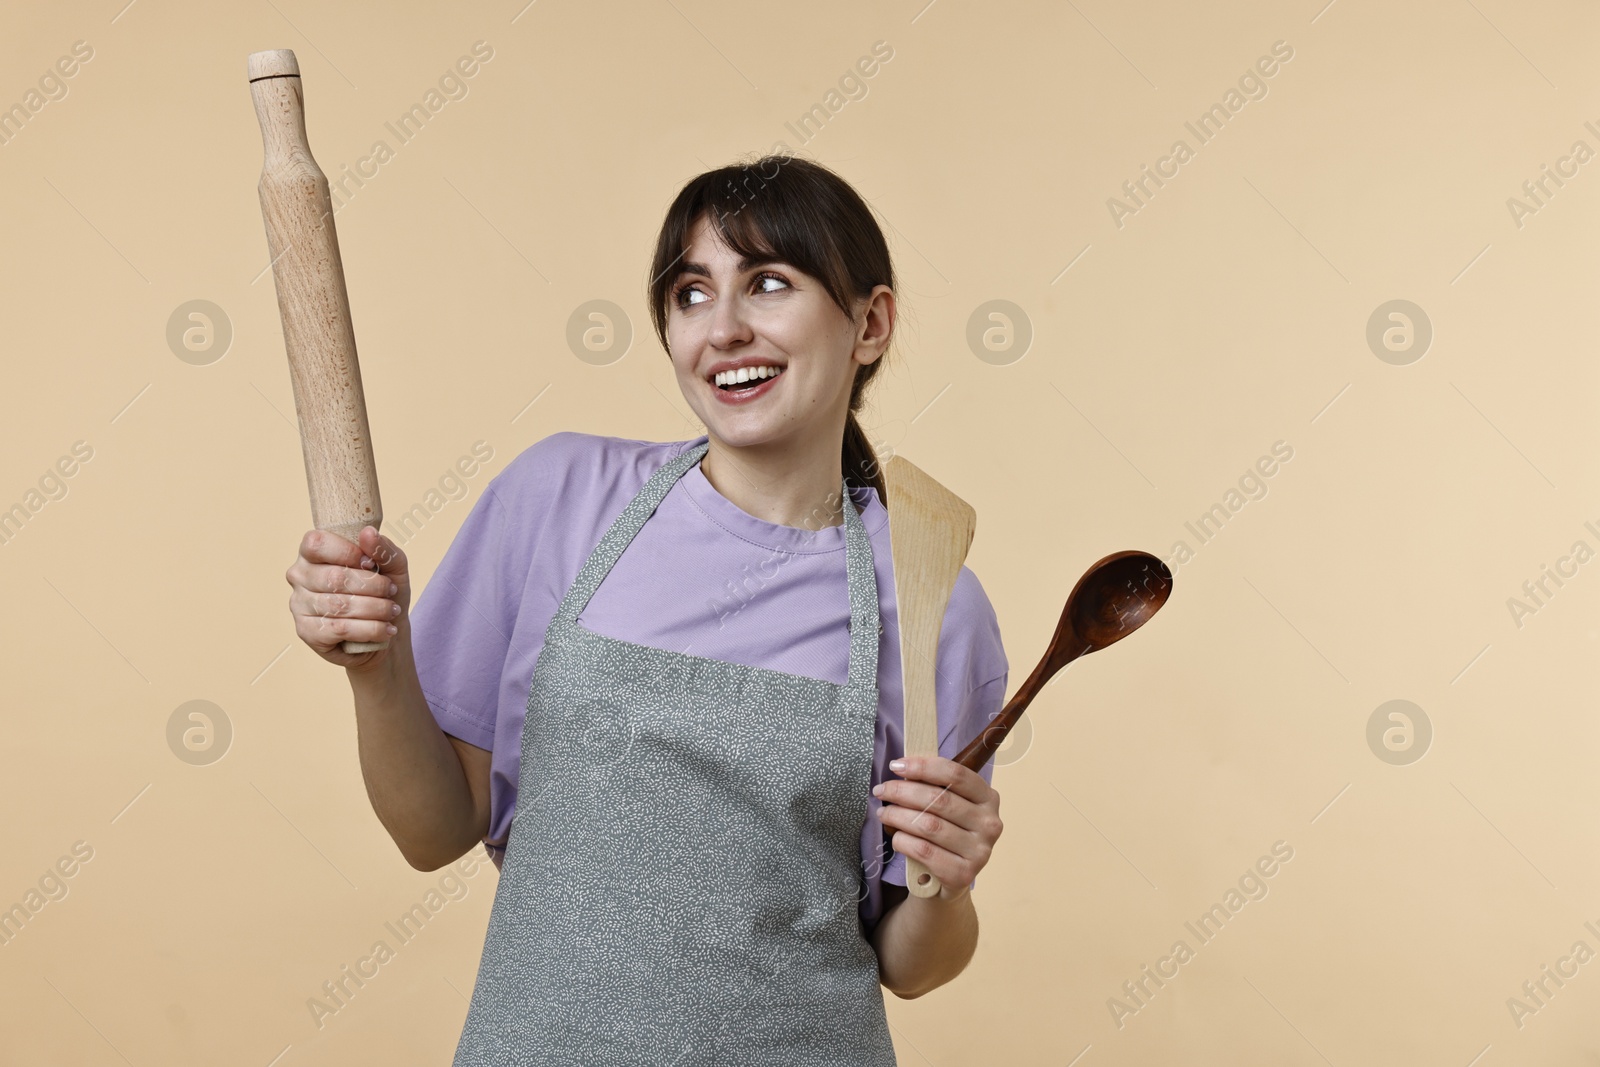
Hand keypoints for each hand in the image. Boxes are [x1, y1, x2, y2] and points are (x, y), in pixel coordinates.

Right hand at [285, 525, 410, 667]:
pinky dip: (370, 629)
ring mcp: (299, 605)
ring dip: (376, 608)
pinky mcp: (306, 632)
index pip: (317, 544)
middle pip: (334, 577)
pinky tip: (385, 629)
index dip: (347, 552)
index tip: (370, 563)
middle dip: (372, 585)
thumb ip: (382, 548)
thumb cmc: (383, 593)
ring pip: (339, 605)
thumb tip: (368, 532)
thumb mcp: (392, 566)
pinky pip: (340, 629)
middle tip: (390, 590)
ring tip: (392, 611)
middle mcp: (299, 576)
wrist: (385, 632)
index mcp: (312, 553)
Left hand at [872, 755, 1002, 901]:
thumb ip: (934, 786)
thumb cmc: (947, 833)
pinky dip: (903, 841)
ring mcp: (979, 851)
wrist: (952, 878)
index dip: (923, 767)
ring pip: (929, 825)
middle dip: (902, 791)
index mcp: (988, 798)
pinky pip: (924, 851)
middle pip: (939, 799)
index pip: (956, 774)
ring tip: (883, 813)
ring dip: (898, 816)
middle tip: (881, 790)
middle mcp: (989, 823)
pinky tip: (896, 837)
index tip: (896, 765)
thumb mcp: (949, 806)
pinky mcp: (963, 874)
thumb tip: (902, 767)